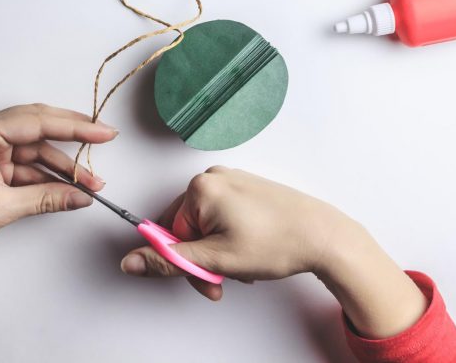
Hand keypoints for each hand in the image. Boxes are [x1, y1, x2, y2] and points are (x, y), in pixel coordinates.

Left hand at [0, 104, 117, 261]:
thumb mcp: (0, 209)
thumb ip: (45, 199)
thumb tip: (81, 196)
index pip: (36, 121)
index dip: (74, 126)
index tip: (102, 131)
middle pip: (39, 126)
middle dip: (73, 137)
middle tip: (105, 138)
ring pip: (36, 148)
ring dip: (63, 165)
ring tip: (92, 182)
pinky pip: (27, 164)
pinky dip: (47, 177)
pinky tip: (69, 188)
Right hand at [119, 167, 355, 299]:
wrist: (324, 236)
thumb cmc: (278, 242)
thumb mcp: (216, 259)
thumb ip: (168, 261)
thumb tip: (131, 262)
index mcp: (200, 188)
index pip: (168, 231)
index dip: (184, 263)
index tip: (206, 277)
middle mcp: (213, 177)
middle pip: (186, 228)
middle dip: (203, 259)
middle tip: (226, 278)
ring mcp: (232, 180)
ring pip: (206, 225)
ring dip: (218, 251)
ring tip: (244, 263)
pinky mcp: (247, 188)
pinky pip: (223, 216)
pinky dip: (230, 238)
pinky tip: (249, 248)